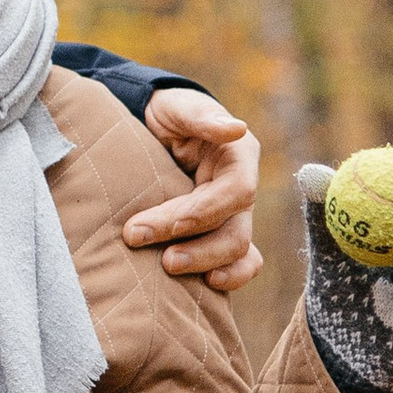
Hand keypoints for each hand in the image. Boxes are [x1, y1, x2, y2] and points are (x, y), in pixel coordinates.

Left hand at [124, 88, 263, 291]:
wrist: (154, 125)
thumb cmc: (168, 113)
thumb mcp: (180, 106)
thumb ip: (202, 117)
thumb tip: (235, 129)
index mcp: (239, 156)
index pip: (236, 192)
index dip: (201, 213)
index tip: (160, 224)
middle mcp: (241, 188)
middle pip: (236, 230)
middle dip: (197, 246)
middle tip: (150, 249)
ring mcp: (234, 214)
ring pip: (238, 250)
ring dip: (205, 263)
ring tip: (167, 267)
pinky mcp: (221, 231)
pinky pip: (241, 262)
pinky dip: (230, 277)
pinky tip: (206, 285)